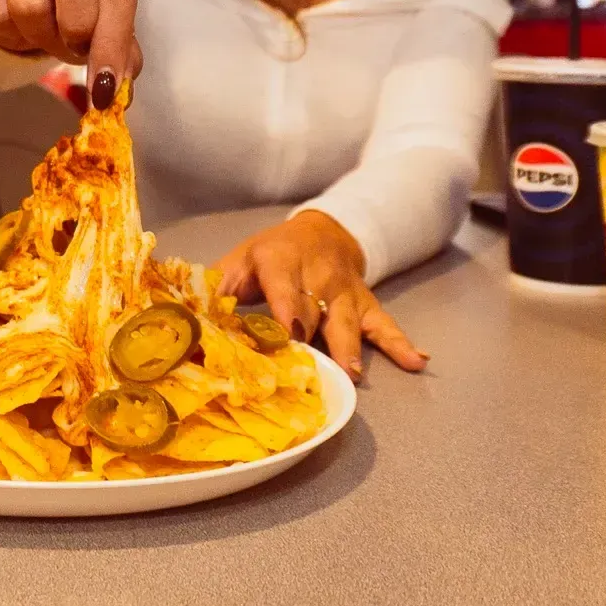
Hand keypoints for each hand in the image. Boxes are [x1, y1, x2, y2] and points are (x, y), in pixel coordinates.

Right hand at [0, 0, 141, 106]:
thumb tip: (114, 86)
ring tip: (47, 36)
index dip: (113, 35)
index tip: (107, 81)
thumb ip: (118, 45)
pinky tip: (19, 27)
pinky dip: (8, 35)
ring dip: (40, 36)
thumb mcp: (110, 10)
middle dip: (76, 26)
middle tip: (75, 50)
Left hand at [215, 211, 427, 380]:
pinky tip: (417, 361)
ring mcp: (345, 292)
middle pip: (316, 310)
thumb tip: (189, 315)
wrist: (323, 231)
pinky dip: (400, 343)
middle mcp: (317, 275)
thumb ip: (218, 286)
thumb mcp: (241, 259)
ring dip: (350, 347)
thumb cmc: (272, 252)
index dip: (287, 311)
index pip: (284, 287)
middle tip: (313, 373)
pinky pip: (384, 324)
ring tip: (354, 374)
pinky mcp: (365, 304)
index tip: (288, 336)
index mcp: (280, 261)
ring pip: (348, 320)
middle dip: (314, 340)